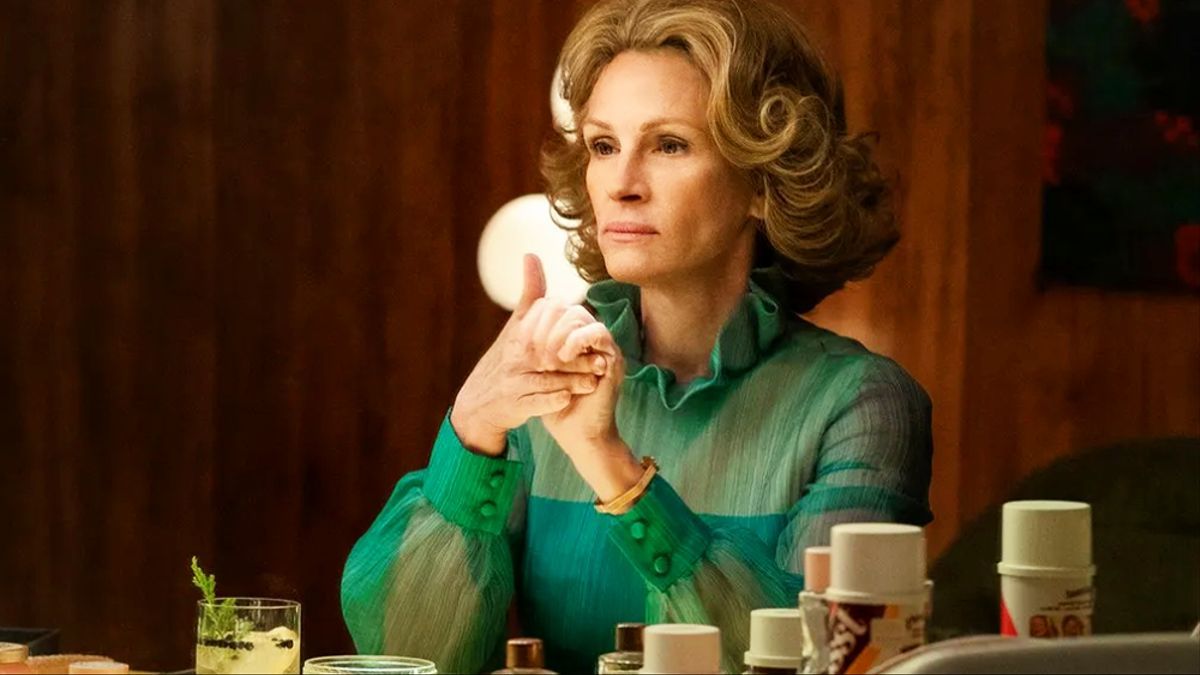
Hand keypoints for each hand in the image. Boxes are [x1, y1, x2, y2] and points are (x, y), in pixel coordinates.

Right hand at [451, 254, 606, 455]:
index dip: (566, 332)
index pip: (542, 328)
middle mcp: (514, 357)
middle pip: (548, 356)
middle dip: (576, 360)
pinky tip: (568, 400)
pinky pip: (534, 403)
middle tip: (602, 362)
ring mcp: (513, 382)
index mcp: (518, 336)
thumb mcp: (515, 326)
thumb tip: (531, 254)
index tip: (591, 333)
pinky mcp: (514, 405)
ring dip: (571, 382)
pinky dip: (551, 402)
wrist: (480, 402)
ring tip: (594, 383)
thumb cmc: (506, 358)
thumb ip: (529, 294)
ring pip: (546, 381)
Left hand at [526, 291, 641, 501]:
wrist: (574, 434)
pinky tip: (563, 357)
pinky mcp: (613, 358)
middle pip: (566, 307)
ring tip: (549, 360)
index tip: (524, 344)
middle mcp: (590, 339)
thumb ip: (532, 345)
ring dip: (558, 334)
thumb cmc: (555, 405)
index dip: (536, 319)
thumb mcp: (538, 371)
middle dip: (545, 327)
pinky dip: (577, 340)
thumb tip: (516, 321)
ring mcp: (603, 347)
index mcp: (573, 338)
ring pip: (580, 315)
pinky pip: (598, 332)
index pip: (555, 308)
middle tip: (537, 356)